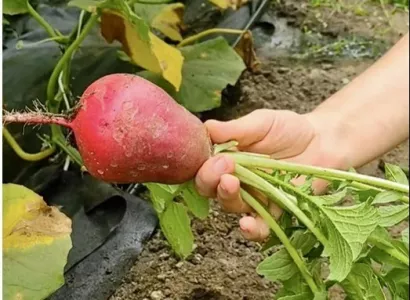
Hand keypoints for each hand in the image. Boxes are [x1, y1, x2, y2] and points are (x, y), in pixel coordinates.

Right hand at [195, 109, 348, 241]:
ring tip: (231, 183)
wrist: (323, 141)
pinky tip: (246, 224)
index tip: (214, 156)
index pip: (203, 166)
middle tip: (223, 166)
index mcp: (226, 159)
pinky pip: (259, 227)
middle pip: (211, 188)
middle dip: (211, 180)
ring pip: (230, 205)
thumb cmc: (289, 129)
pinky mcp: (273, 212)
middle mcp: (234, 180)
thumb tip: (205, 128)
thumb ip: (234, 130)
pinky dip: (251, 229)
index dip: (203, 164)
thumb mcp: (261, 123)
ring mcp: (253, 198)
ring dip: (227, 197)